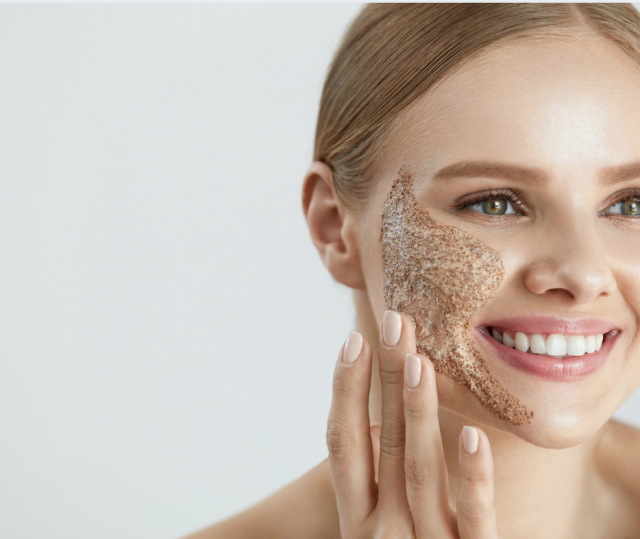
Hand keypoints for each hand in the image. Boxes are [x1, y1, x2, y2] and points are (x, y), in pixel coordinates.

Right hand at [326, 310, 500, 537]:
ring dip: (418, 413)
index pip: (342, 443)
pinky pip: (473, 522)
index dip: (344, 391)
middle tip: (394, 322)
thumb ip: (376, 482)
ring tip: (420, 360)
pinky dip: (473, 481)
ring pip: (419, 473)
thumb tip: (377, 421)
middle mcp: (380, 532)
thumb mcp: (374, 529)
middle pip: (381, 443)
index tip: (352, 341)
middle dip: (385, 379)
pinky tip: (475, 437)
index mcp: (356, 517)